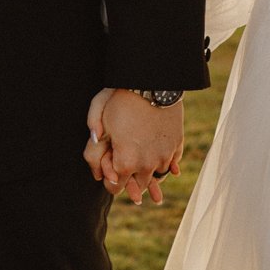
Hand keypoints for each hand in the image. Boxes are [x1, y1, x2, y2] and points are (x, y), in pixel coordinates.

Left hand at [85, 89, 183, 205]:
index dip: (110, 180)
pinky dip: (165, 162)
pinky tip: (159, 157)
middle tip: (126, 167)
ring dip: (149, 171)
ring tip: (142, 160)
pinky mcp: (177, 145)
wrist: (152, 81)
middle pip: (138, 186)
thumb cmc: (121, 99)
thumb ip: (92, 148)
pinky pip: (172, 163)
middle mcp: (147, 165)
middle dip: (130, 179)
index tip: (110, 170)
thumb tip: (97, 169)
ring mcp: (165, 156)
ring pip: (156, 175)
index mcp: (126, 162)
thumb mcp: (98, 119)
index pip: (115, 188)